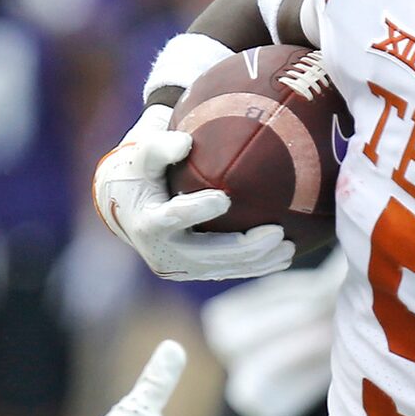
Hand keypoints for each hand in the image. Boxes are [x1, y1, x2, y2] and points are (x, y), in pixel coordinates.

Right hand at [93, 103, 294, 281]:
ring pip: (222, 269)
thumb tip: (186, 142)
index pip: (173, 218)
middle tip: (278, 233)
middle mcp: (163, 252)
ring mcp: (179, 267)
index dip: (198, 210)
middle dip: (244, 248)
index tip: (224, 198)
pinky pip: (226, 272)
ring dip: (257, 262)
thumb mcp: (141, 154)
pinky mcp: (193, 273)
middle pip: (207, 254)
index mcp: (148, 222)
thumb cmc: (138, 172)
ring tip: (289, 248)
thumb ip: (160, 146)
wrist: (125, 206)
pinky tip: (281, 258)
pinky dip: (254, 268)